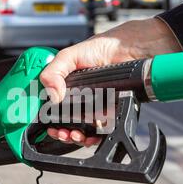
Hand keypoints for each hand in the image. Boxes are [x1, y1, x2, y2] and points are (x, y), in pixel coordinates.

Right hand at [40, 17, 181, 145]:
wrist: (135, 50)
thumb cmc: (106, 47)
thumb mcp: (71, 55)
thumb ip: (55, 72)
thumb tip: (52, 95)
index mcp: (69, 85)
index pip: (54, 106)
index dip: (49, 117)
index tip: (48, 124)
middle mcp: (82, 97)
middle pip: (67, 121)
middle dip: (62, 131)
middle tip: (60, 131)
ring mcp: (97, 106)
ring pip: (83, 128)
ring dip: (76, 136)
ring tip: (74, 134)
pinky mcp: (112, 112)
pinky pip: (102, 129)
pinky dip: (94, 136)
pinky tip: (89, 135)